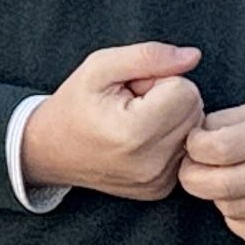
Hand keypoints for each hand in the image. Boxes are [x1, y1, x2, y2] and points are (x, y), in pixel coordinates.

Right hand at [25, 43, 204, 200]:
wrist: (50, 151)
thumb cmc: (75, 104)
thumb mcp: (100, 67)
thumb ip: (149, 56)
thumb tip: (193, 56)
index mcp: (134, 134)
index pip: (187, 90)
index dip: (160, 79)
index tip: (132, 90)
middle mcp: (150, 164)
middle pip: (194, 110)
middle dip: (168, 98)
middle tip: (132, 104)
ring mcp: (157, 181)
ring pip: (194, 130)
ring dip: (170, 118)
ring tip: (135, 120)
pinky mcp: (161, 189)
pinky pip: (186, 150)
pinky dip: (169, 139)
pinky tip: (141, 139)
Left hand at [177, 94, 244, 244]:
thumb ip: (231, 119)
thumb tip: (194, 138)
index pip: (217, 148)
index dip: (194, 147)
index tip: (197, 142)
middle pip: (219, 185)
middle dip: (194, 177)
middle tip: (195, 168)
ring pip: (232, 210)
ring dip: (218, 197)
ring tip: (227, 180)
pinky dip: (238, 220)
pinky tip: (244, 203)